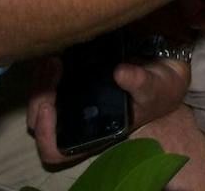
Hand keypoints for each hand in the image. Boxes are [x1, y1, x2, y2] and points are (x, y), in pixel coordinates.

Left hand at [28, 54, 191, 166]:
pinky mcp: (74, 84)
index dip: (45, 134)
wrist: (164, 71)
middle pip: (40, 122)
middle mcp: (78, 122)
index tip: (50, 106)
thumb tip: (120, 72)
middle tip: (52, 70)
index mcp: (95, 133)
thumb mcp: (154, 88)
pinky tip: (54, 55)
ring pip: (40, 102)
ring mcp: (73, 103)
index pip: (56, 150)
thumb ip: (139, 82)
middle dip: (39, 98)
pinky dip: (45, 71)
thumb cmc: (159, 89)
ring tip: (52, 60)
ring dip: (40, 82)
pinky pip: (48, 83)